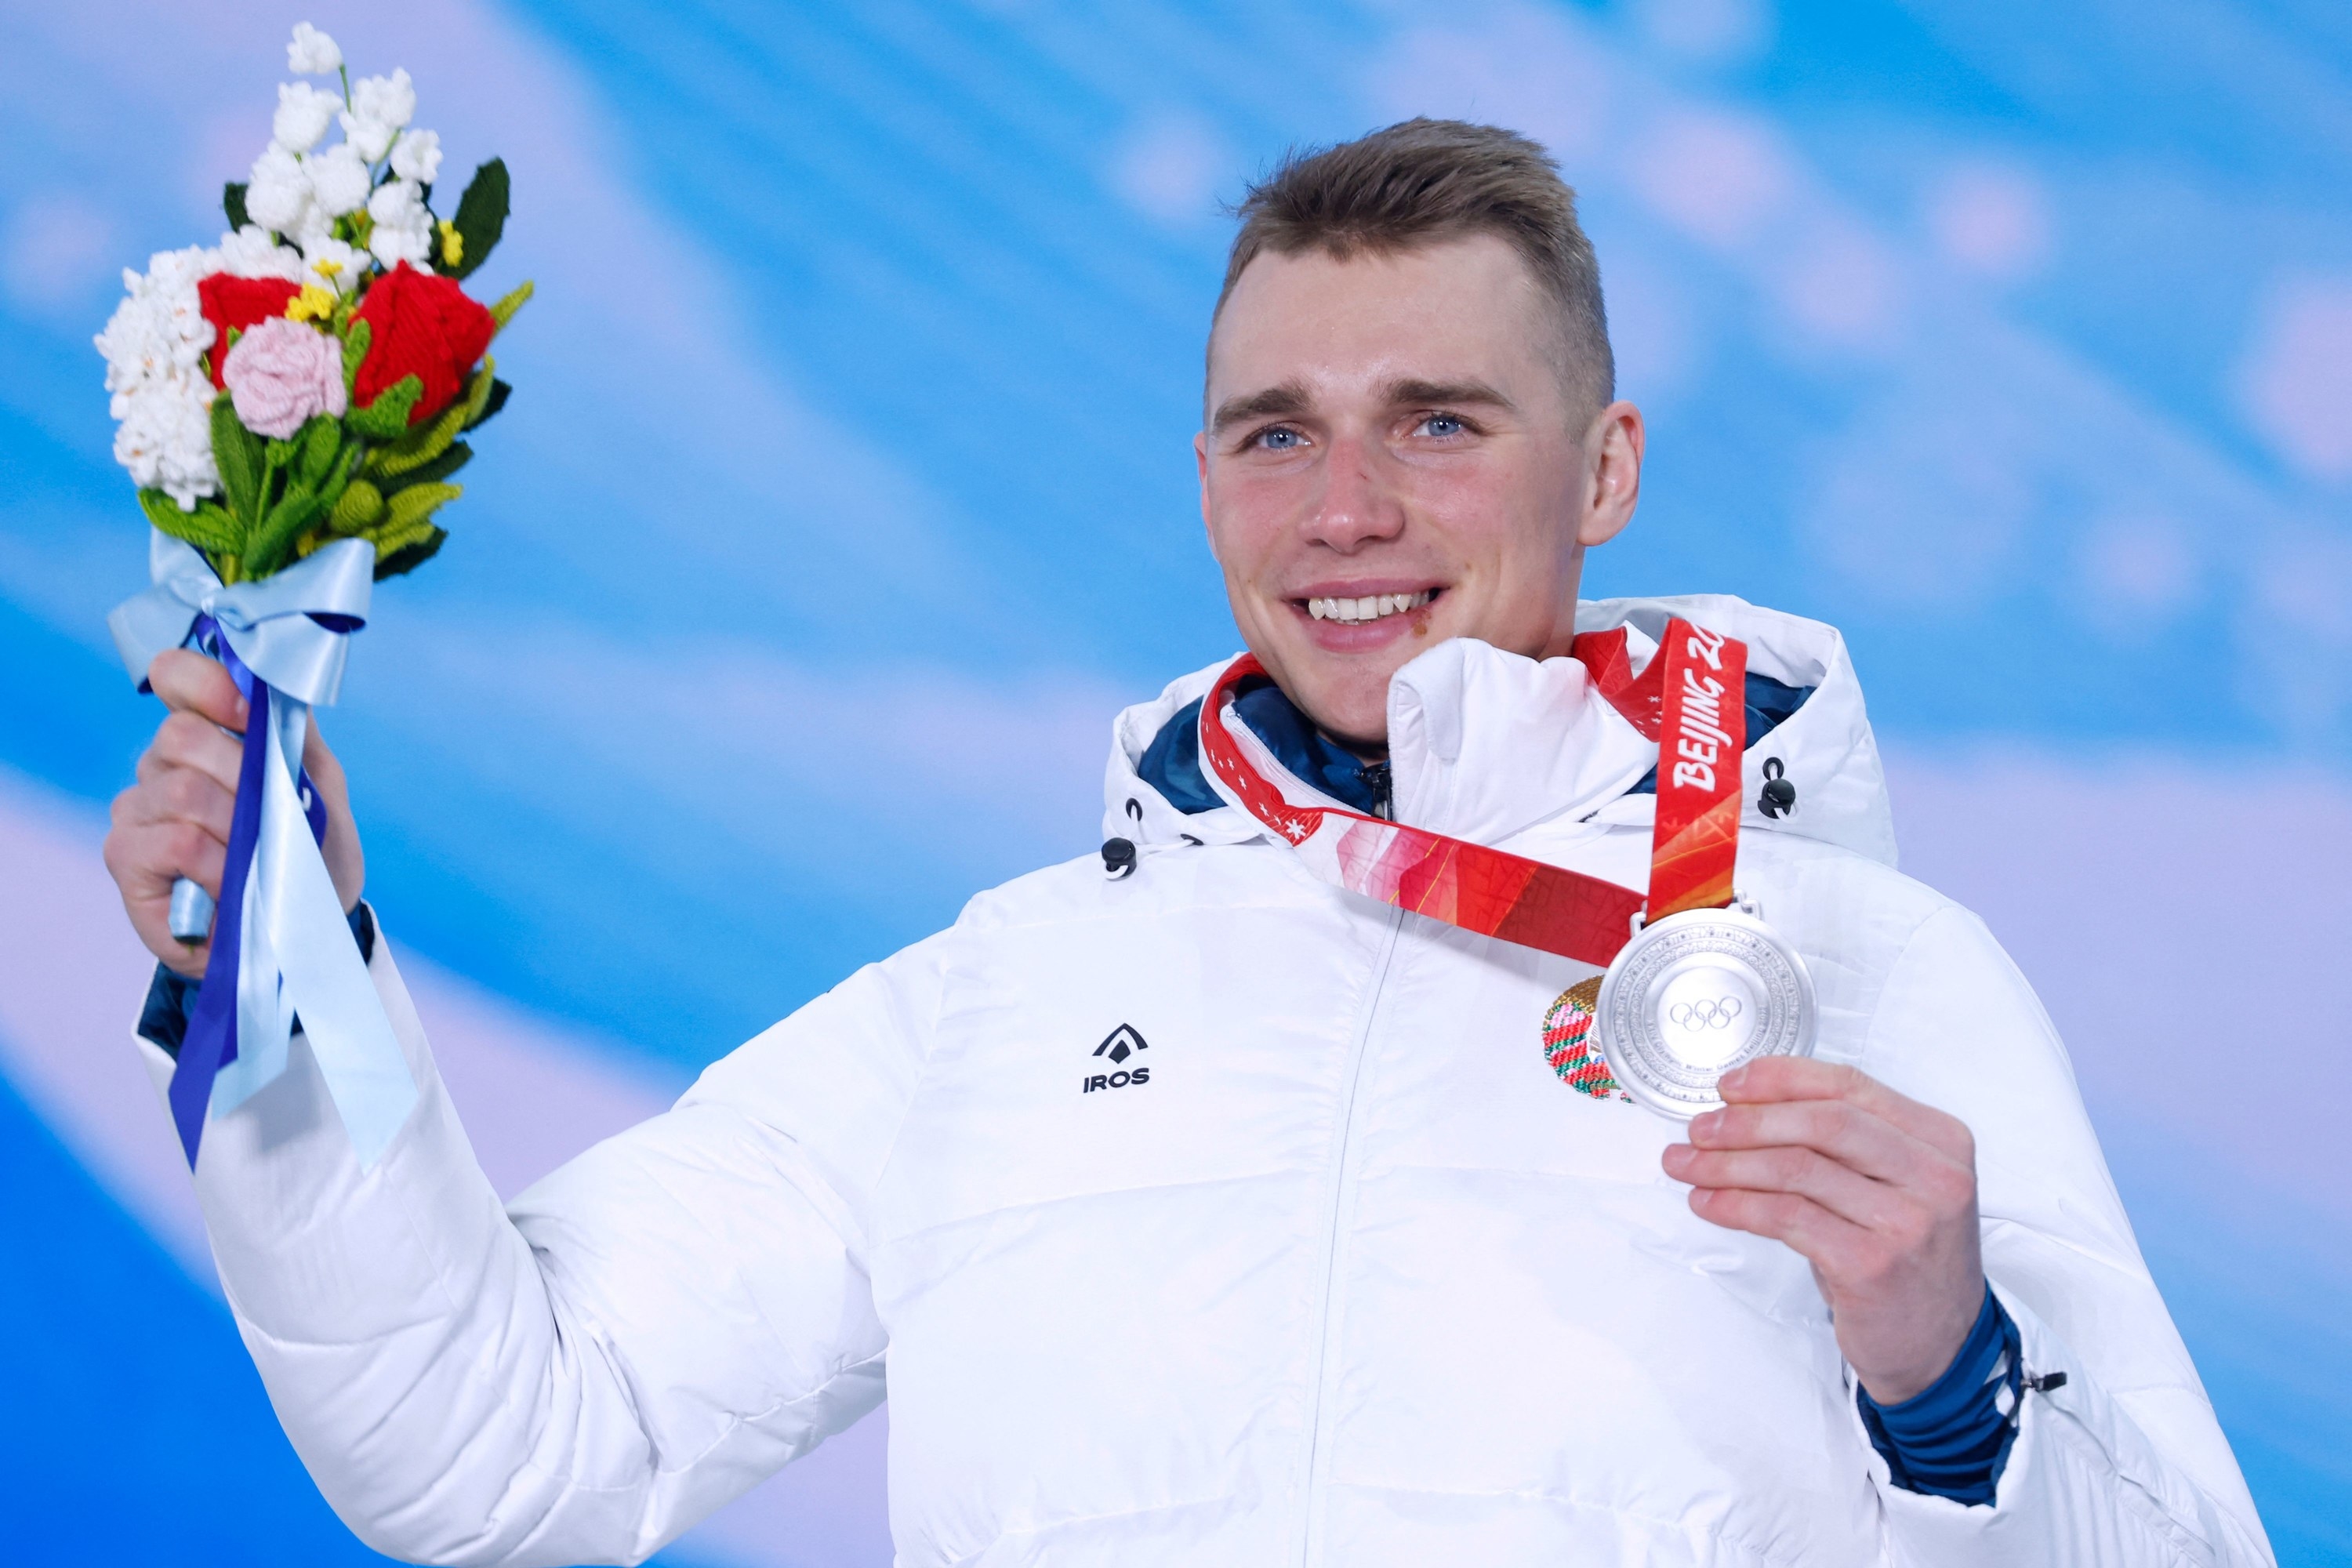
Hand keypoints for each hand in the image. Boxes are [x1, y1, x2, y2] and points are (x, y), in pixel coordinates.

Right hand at [103, 649, 364, 978]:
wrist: (305, 922)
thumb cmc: (309, 847)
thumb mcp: (317, 783)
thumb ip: (292, 733)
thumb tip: (268, 694)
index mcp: (206, 734)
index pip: (176, 675)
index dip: (206, 684)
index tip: (246, 711)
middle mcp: (160, 764)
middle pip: (182, 736)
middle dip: (242, 775)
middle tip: (272, 817)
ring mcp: (135, 809)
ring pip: (183, 793)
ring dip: (238, 830)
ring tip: (256, 860)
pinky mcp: (124, 856)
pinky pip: (177, 842)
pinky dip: (220, 866)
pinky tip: (231, 886)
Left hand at [1661, 1057, 1983, 1404]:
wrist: (1942, 1346)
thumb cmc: (1906, 1261)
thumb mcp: (1893, 1186)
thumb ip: (1841, 1144)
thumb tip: (1745, 1110)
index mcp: (1940, 1141)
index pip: (1848, 1085)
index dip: (1779, 1079)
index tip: (1730, 1085)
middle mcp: (1934, 1176)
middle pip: (1821, 1123)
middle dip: (1747, 1121)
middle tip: (1699, 1128)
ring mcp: (1907, 1222)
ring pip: (1797, 1168)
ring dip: (1727, 1163)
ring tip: (1687, 1165)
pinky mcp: (1873, 1264)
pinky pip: (1787, 1218)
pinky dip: (1736, 1205)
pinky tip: (1709, 1203)